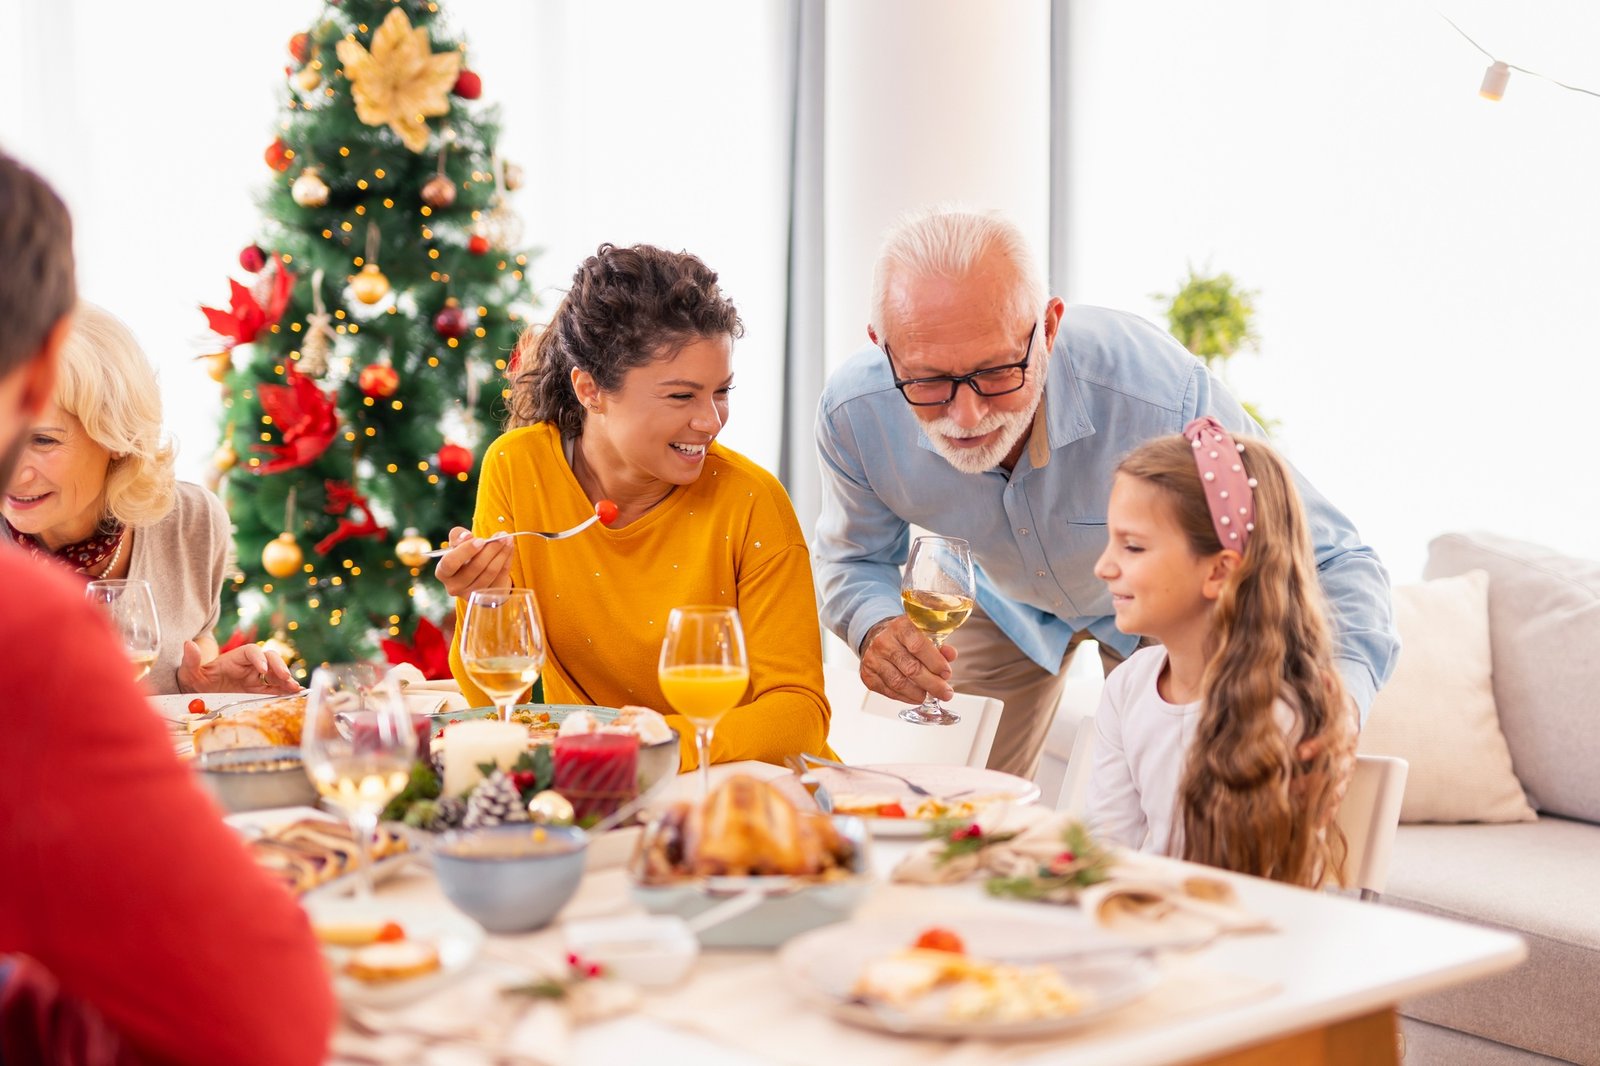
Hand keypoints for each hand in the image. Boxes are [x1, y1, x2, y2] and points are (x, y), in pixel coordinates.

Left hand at [177, 640, 298, 694]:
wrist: (198, 694)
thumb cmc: (195, 680)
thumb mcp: (189, 671)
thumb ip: (191, 659)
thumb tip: (188, 644)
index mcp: (235, 658)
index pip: (252, 651)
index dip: (259, 658)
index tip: (262, 669)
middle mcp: (249, 665)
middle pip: (270, 659)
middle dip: (279, 667)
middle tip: (285, 677)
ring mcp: (256, 678)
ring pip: (276, 674)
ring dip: (287, 679)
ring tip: (294, 688)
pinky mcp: (259, 691)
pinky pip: (276, 689)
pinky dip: (286, 690)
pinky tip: (295, 694)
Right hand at [434, 525, 512, 598]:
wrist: (474, 571)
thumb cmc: (463, 554)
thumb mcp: (456, 543)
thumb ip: (458, 536)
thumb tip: (466, 536)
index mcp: (443, 573)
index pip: (451, 563)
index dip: (466, 551)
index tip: (481, 540)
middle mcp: (454, 587)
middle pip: (475, 567)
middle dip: (491, 548)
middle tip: (502, 535)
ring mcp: (471, 595)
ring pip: (490, 572)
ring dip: (502, 553)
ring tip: (508, 539)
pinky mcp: (487, 598)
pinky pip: (501, 577)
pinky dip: (507, 561)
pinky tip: (509, 549)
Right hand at [858, 615, 958, 705]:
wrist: (876, 636)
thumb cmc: (904, 636)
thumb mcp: (922, 633)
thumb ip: (938, 645)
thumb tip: (950, 655)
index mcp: (900, 626)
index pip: (918, 646)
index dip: (935, 662)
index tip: (946, 673)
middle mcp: (884, 642)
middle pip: (910, 668)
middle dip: (932, 684)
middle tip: (946, 693)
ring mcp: (873, 659)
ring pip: (899, 683)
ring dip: (919, 693)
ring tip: (930, 696)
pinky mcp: (867, 674)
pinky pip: (889, 691)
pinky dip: (905, 697)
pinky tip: (915, 696)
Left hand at [1295, 695, 1358, 830]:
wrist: (1348, 710)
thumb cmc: (1330, 700)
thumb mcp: (1329, 690)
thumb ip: (1327, 685)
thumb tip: (1323, 673)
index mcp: (1345, 725)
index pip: (1332, 737)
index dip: (1317, 745)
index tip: (1300, 753)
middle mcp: (1348, 748)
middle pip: (1335, 767)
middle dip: (1315, 780)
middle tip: (1294, 791)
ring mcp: (1348, 764)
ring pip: (1338, 786)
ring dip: (1323, 801)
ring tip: (1308, 816)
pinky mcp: (1344, 777)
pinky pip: (1338, 797)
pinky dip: (1329, 811)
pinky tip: (1318, 826)